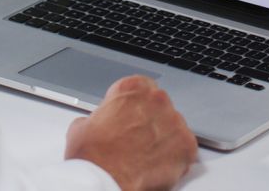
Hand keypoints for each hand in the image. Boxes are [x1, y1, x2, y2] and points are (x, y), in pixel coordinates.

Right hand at [65, 76, 197, 190]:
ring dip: (164, 138)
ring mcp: (174, 122)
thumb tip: (101, 124)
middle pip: (160, 106)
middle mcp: (156, 100)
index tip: (132, 115)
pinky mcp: (186, 146)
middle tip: (136, 139)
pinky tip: (158, 165)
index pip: (143, 86)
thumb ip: (101, 116)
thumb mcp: (82, 126)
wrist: (104, 183)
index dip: (137, 104)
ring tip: (145, 156)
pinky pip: (186, 148)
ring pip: (174, 127)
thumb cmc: (92, 158)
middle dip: (152, 120)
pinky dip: (176, 157)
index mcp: (132, 88)